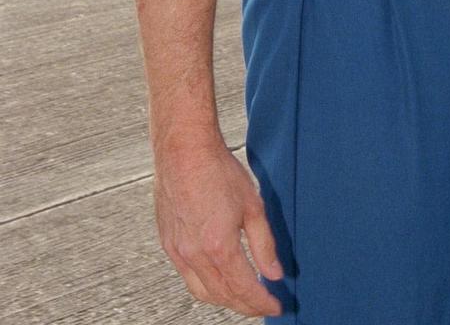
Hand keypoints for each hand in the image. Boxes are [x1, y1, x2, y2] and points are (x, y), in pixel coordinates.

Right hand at [154, 140, 284, 316]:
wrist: (184, 150)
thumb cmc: (218, 170)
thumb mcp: (252, 205)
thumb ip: (264, 244)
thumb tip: (273, 273)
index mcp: (219, 246)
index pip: (244, 288)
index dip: (262, 302)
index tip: (276, 306)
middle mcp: (195, 254)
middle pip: (223, 296)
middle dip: (245, 305)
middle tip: (263, 304)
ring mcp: (177, 251)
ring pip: (202, 292)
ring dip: (224, 299)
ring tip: (243, 297)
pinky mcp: (167, 243)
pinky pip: (187, 276)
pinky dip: (205, 285)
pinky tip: (218, 278)